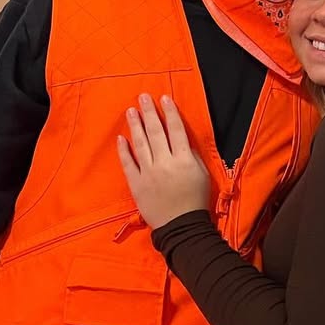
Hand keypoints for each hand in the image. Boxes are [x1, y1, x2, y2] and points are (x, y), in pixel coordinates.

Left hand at [117, 94, 210, 228]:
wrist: (181, 227)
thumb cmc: (196, 201)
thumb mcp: (203, 176)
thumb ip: (191, 156)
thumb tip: (180, 142)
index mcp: (183, 160)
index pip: (176, 130)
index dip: (170, 113)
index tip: (164, 98)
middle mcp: (164, 163)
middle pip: (156, 132)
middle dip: (149, 112)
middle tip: (143, 97)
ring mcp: (148, 173)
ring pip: (140, 144)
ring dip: (135, 125)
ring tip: (131, 111)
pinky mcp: (136, 184)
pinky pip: (129, 164)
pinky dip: (124, 150)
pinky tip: (121, 137)